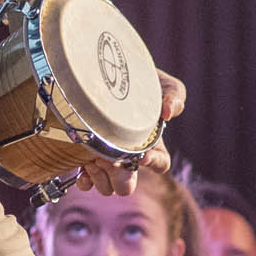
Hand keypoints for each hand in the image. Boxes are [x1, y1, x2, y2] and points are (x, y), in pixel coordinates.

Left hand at [72, 69, 184, 194]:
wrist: (103, 69)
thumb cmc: (139, 78)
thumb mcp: (162, 82)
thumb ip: (174, 95)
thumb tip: (168, 113)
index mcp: (150, 142)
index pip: (160, 164)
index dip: (153, 164)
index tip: (141, 156)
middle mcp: (128, 155)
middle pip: (128, 184)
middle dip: (120, 177)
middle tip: (108, 159)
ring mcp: (106, 158)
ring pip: (107, 187)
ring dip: (100, 177)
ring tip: (92, 158)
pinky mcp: (84, 157)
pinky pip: (86, 183)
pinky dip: (84, 180)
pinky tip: (81, 168)